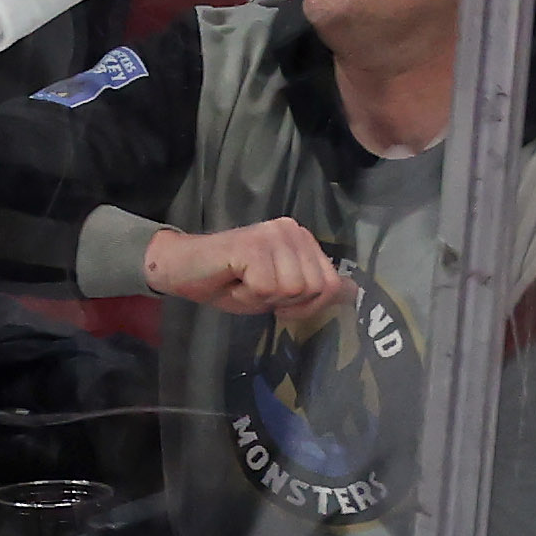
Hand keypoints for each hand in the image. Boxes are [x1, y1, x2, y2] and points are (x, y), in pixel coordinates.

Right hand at [142, 216, 354, 324]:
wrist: (183, 269)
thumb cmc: (228, 282)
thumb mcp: (279, 291)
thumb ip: (314, 289)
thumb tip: (353, 292)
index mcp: (302, 239)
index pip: (329, 283)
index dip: (306, 304)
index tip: (276, 299)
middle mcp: (293, 230)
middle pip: (313, 288)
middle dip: (283, 302)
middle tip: (254, 288)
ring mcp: (273, 234)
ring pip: (291, 289)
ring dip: (262, 298)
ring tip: (242, 282)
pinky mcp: (254, 245)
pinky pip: (266, 287)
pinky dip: (247, 295)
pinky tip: (233, 280)